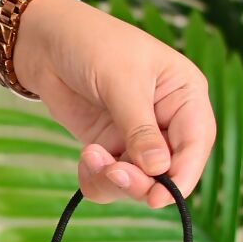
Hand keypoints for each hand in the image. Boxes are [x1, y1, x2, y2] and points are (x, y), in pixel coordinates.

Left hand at [16, 0, 215, 207]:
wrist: (46, 43)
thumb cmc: (92, 45)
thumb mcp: (120, 82)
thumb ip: (139, 128)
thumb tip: (159, 169)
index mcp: (184, 94)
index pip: (196, 143)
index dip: (182, 175)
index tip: (158, 197)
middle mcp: (166, 120)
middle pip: (167, 170)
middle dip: (140, 180)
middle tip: (113, 173)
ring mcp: (136, 137)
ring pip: (137, 181)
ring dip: (113, 180)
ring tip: (90, 155)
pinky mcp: (110, 147)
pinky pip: (110, 179)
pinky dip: (96, 178)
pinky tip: (86, 158)